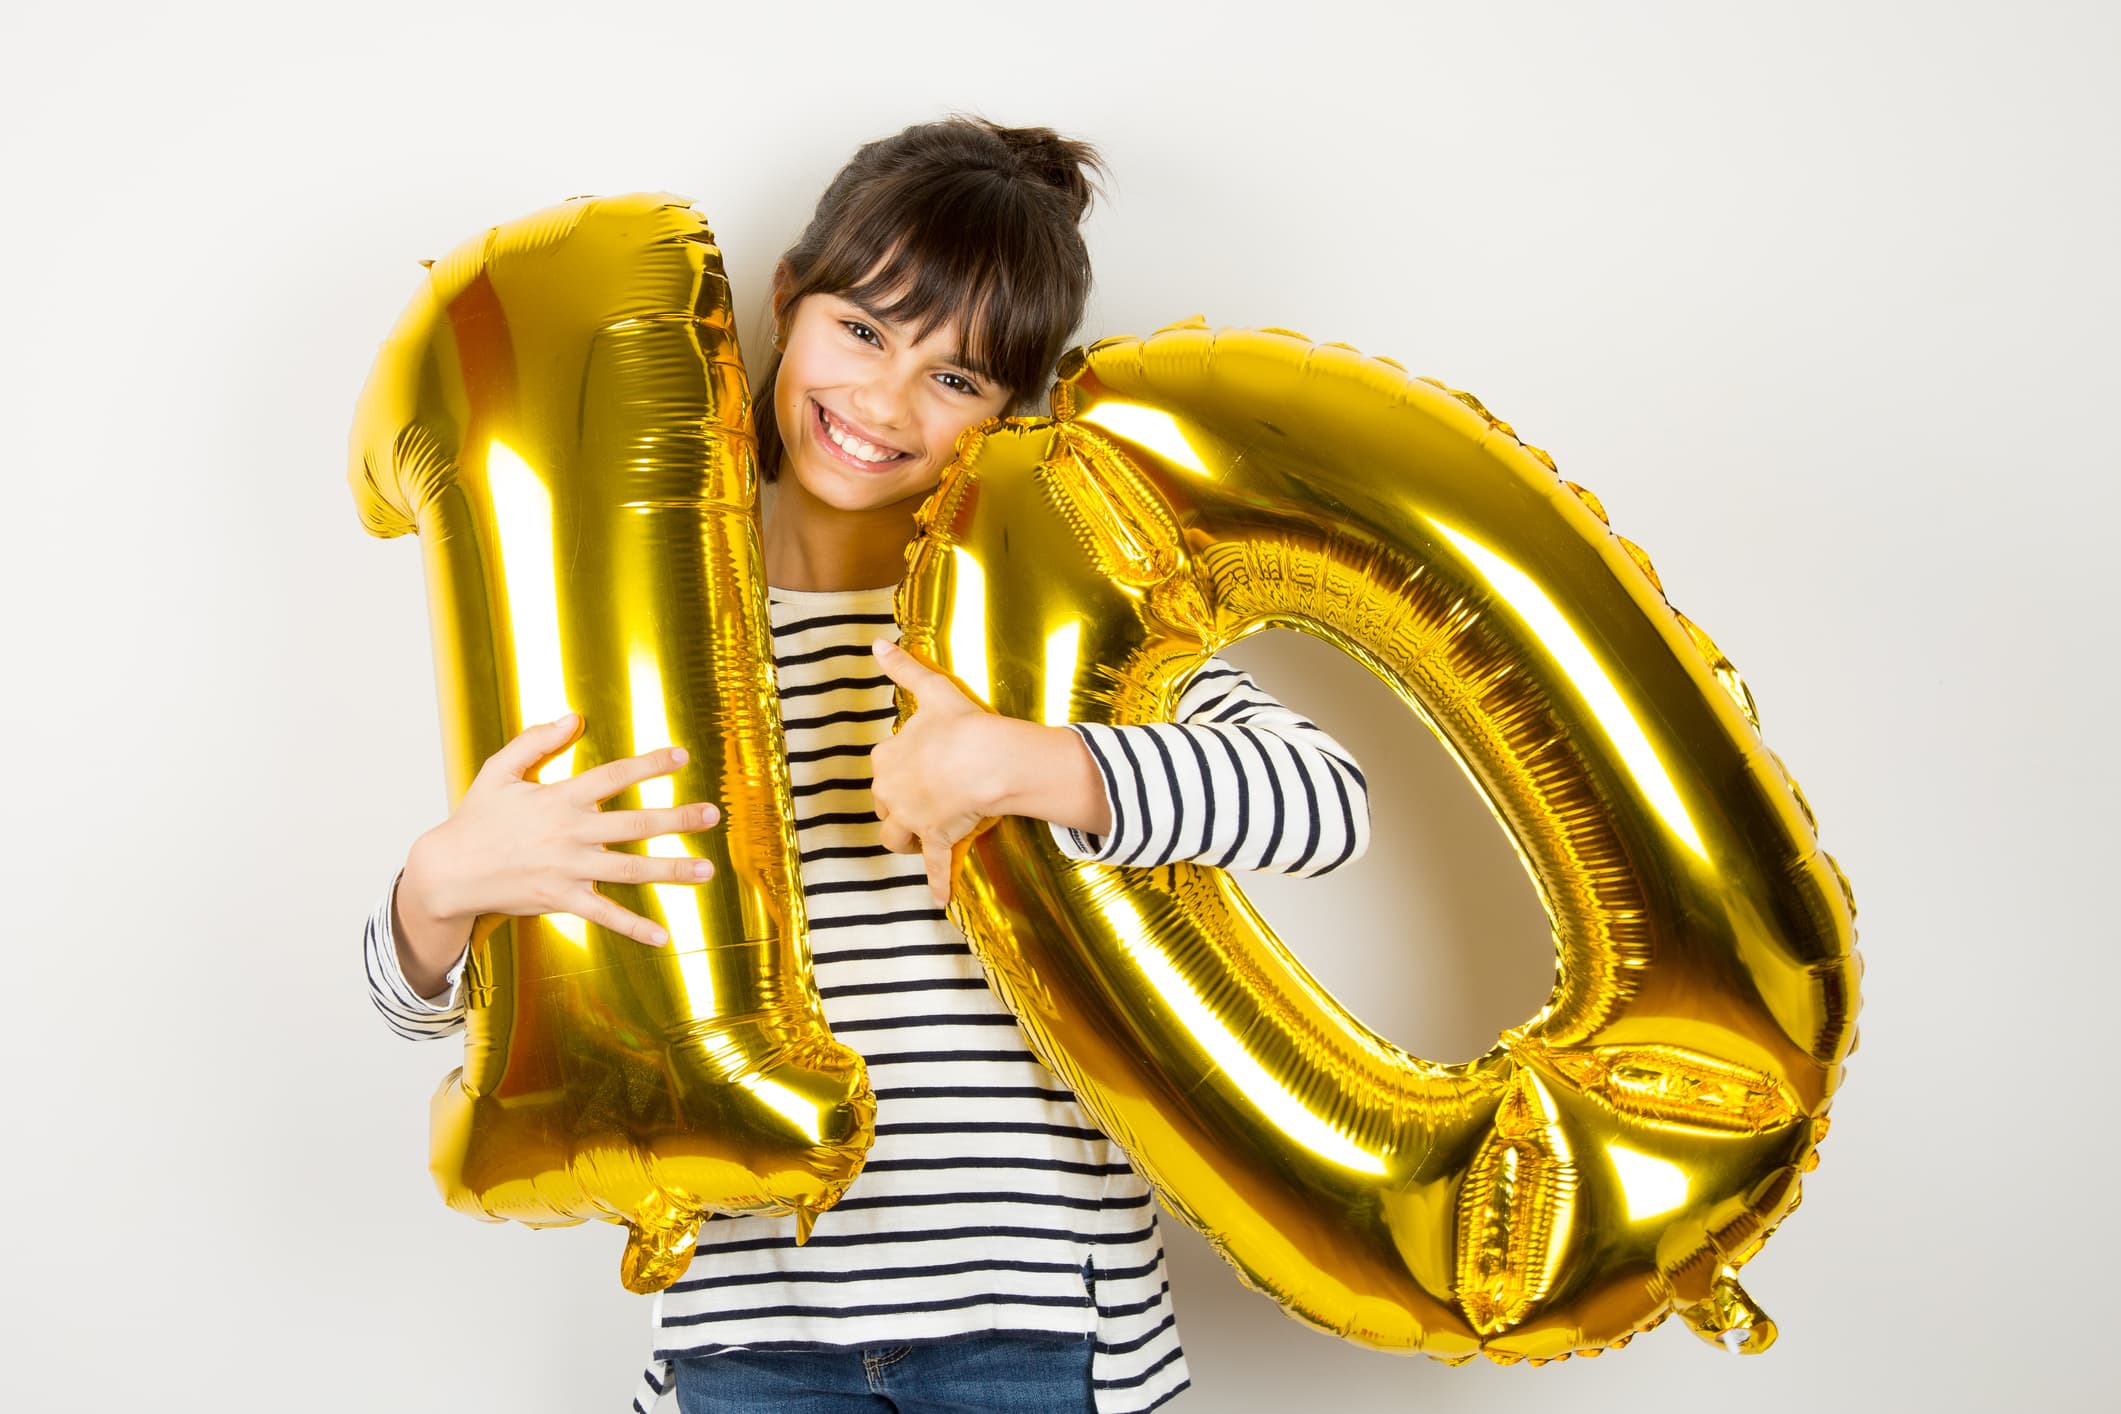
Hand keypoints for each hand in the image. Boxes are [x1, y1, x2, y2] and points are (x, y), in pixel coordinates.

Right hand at [396, 713, 720, 986]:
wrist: (448, 871)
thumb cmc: (475, 818)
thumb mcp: (498, 771)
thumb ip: (535, 741)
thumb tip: (572, 717)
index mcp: (558, 798)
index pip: (612, 776)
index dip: (649, 765)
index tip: (682, 758)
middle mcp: (569, 834)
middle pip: (633, 823)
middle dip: (676, 819)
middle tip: (713, 815)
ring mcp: (567, 869)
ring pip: (628, 869)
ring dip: (670, 870)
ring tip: (706, 870)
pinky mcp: (561, 899)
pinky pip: (604, 915)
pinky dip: (634, 926)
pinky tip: (664, 935)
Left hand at [869, 640, 1009, 907]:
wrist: (986, 760)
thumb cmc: (960, 726)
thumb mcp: (932, 692)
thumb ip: (903, 668)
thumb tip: (879, 643)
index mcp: (886, 761)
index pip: (881, 766)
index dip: (898, 766)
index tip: (917, 763)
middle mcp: (892, 794)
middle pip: (885, 804)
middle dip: (899, 803)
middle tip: (924, 797)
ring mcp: (914, 821)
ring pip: (897, 836)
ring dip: (906, 838)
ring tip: (919, 838)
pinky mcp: (938, 841)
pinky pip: (937, 867)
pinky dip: (939, 883)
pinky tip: (940, 900)